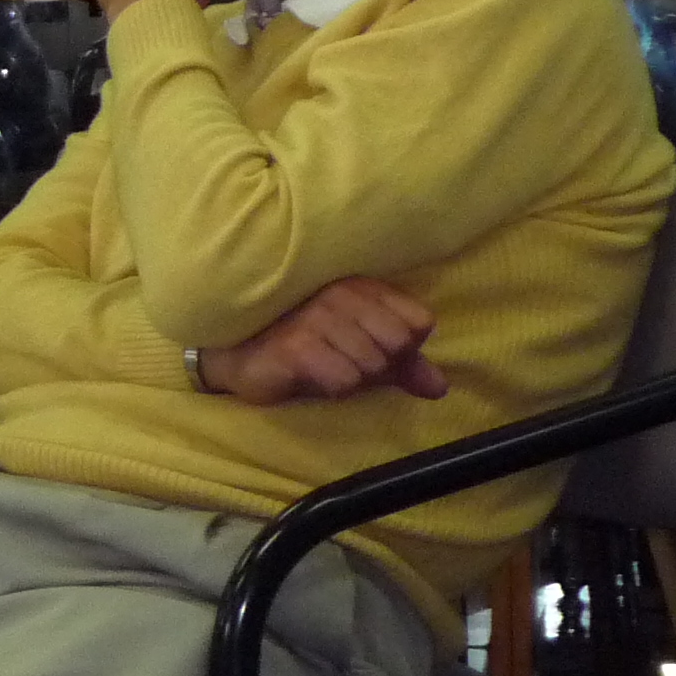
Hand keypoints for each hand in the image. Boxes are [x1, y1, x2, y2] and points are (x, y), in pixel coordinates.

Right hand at [200, 276, 445, 405]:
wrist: (235, 353)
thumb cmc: (300, 347)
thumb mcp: (357, 353)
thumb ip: (401, 366)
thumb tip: (439, 388)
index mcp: (361, 287)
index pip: (418, 324)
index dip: (403, 349)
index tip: (373, 349)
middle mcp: (340, 294)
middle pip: (396, 348)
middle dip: (377, 367)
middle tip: (343, 361)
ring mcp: (316, 317)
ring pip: (372, 366)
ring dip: (351, 379)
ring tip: (322, 367)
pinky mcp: (295, 345)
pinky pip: (344, 380)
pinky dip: (332, 386)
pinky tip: (308, 375)